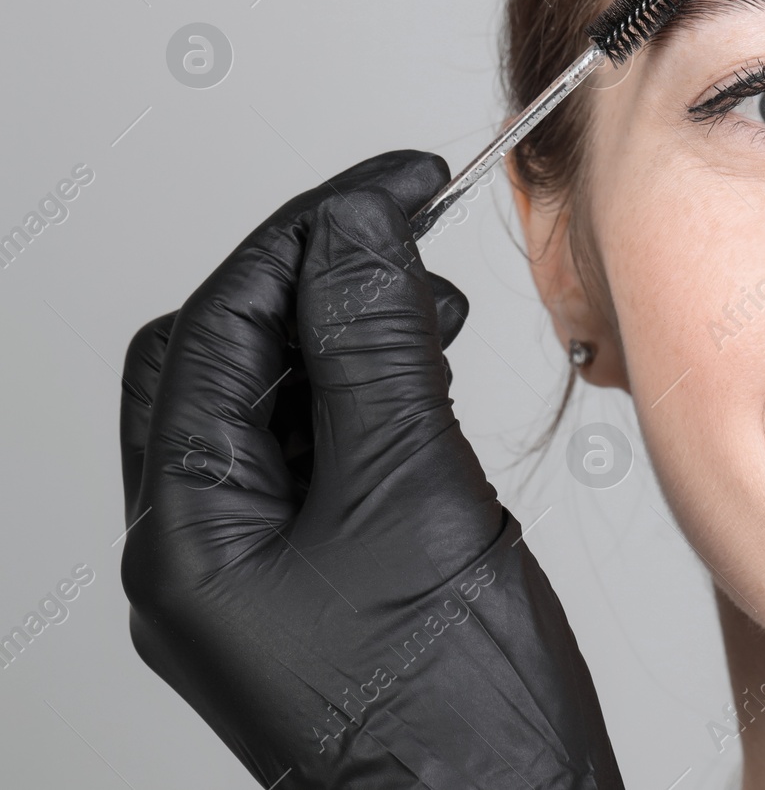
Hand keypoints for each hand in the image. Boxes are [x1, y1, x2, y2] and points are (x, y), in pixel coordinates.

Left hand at [119, 150, 621, 789]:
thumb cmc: (449, 710)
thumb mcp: (411, 497)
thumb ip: (374, 350)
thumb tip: (354, 229)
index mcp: (185, 529)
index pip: (223, 324)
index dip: (312, 231)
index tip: (400, 184)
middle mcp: (197, 547)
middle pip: (223, 356)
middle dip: (312, 277)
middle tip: (406, 229)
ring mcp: (251, 568)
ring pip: (273, 400)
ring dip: (344, 332)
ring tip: (430, 304)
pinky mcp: (311, 577)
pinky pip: (318, 453)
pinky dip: (368, 392)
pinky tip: (425, 375)